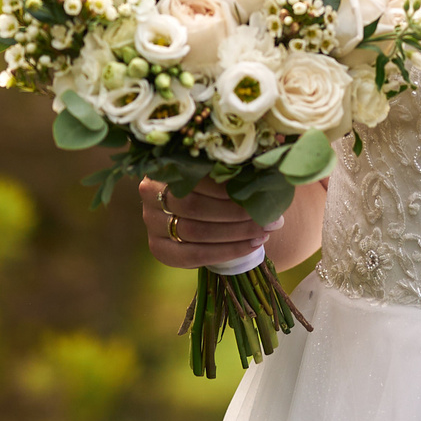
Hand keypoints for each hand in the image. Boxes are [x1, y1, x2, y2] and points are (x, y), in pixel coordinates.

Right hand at [139, 177, 268, 269]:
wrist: (192, 208)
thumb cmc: (211, 181)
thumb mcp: (217, 169)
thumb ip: (233, 169)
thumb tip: (269, 176)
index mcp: (164, 164)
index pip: (196, 178)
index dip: (228, 188)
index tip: (259, 191)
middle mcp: (150, 193)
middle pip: (195, 207)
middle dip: (236, 214)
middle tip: (268, 216)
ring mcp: (151, 223)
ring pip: (195, 233)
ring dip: (235, 234)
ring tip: (264, 231)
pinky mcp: (158, 248)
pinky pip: (193, 256)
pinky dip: (226, 252)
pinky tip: (251, 246)